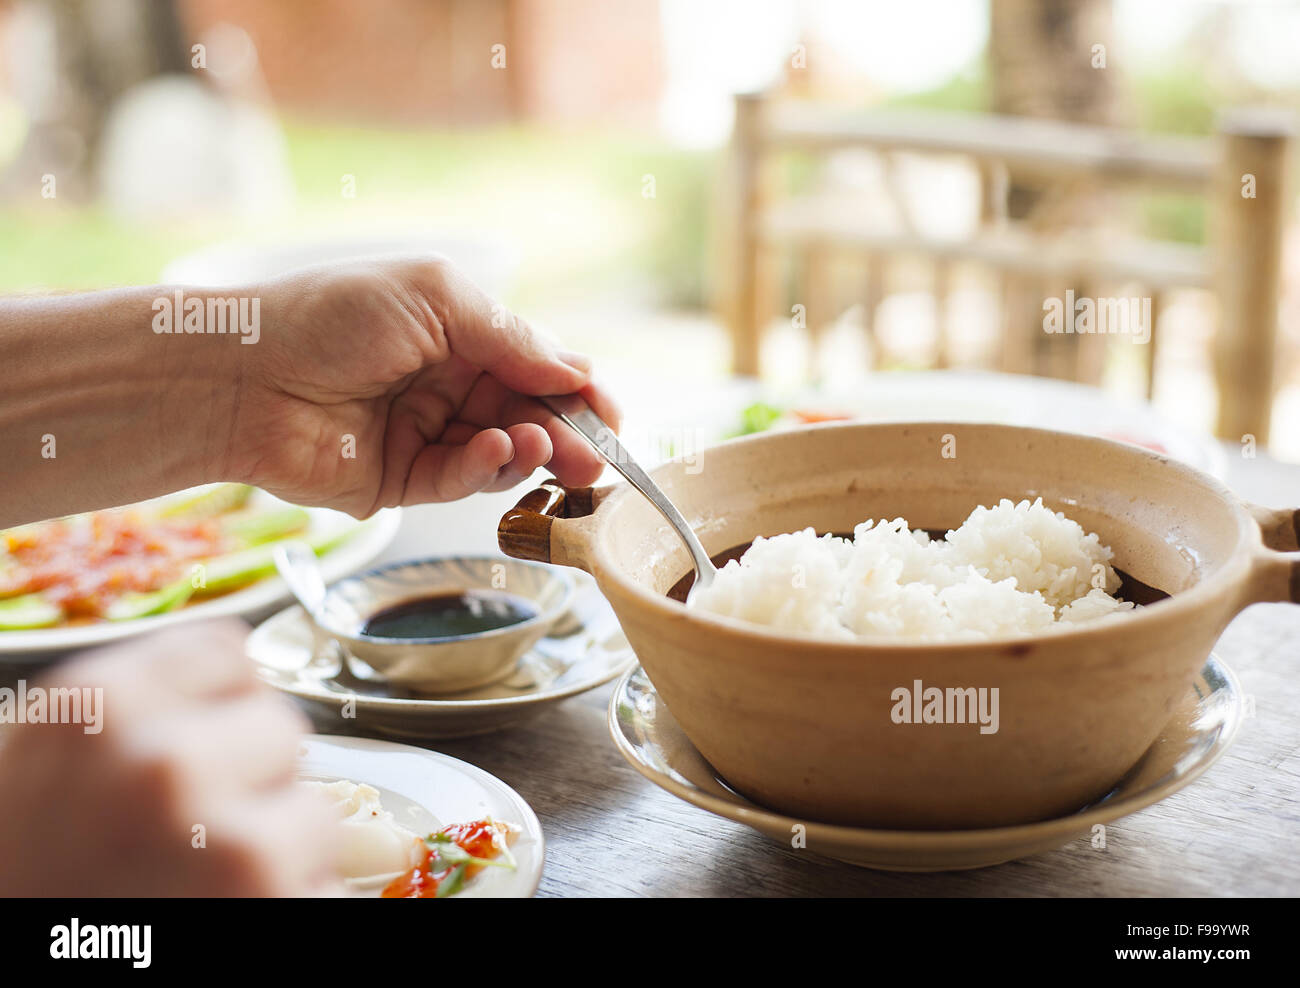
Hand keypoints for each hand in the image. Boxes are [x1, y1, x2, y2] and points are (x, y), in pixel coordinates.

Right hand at [0, 620, 338, 896]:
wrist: (5, 967)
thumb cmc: (16, 871)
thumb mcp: (43, 759)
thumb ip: (136, 707)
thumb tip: (230, 677)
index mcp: (102, 706)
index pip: (227, 654)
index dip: (217, 707)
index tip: (195, 745)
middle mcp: (166, 762)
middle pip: (278, 727)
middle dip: (249, 777)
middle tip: (185, 835)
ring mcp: (228, 838)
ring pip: (313, 810)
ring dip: (274, 848)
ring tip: (196, 886)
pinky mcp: (271, 902)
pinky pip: (322, 884)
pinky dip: (289, 901)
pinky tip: (222, 914)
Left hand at [221, 256, 620, 517]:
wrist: (243, 373)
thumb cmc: (331, 315)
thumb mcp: (435, 299)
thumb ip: (510, 337)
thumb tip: (578, 369)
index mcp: (460, 336)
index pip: (538, 368)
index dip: (579, 392)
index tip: (615, 414)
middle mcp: (449, 386)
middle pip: (530, 418)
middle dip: (569, 437)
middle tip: (601, 459)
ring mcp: (427, 435)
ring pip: (503, 456)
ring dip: (532, 454)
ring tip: (544, 447)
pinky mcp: (402, 481)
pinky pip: (460, 482)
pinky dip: (485, 470)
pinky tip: (496, 452)